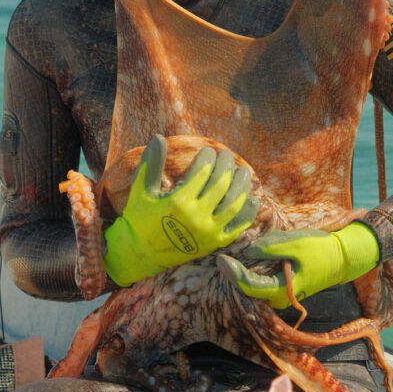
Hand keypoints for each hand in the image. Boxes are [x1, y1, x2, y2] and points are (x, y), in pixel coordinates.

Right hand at [103, 134, 258, 286]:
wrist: (141, 254)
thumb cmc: (140, 218)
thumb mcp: (142, 190)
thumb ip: (152, 164)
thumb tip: (158, 137)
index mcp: (179, 202)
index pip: (202, 172)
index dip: (208, 157)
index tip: (209, 150)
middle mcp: (196, 217)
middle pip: (221, 184)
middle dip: (226, 165)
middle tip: (227, 155)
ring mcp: (208, 232)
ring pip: (234, 204)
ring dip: (241, 185)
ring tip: (243, 171)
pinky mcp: (214, 243)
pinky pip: (237, 228)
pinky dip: (248, 213)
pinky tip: (253, 199)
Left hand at [220, 222, 378, 308]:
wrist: (342, 257)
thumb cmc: (321, 250)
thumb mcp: (296, 243)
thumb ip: (271, 248)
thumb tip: (248, 251)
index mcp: (282, 290)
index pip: (250, 286)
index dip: (233, 273)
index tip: (221, 259)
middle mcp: (280, 297)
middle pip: (249, 287)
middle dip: (235, 273)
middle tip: (221, 256)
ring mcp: (282, 293)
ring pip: (255, 284)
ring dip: (243, 271)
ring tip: (230, 256)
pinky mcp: (283, 286)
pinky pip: (263, 280)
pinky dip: (253, 269)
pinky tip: (247, 256)